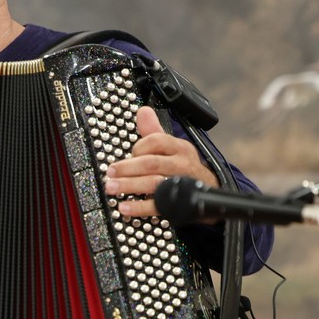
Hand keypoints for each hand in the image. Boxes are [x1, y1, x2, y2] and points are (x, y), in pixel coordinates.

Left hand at [104, 106, 218, 218]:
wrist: (209, 191)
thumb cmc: (183, 168)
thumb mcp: (172, 147)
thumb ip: (154, 131)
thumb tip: (143, 111)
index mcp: (179, 148)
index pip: (156, 141)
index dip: (138, 147)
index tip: (127, 155)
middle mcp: (182, 164)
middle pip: (152, 163)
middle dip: (127, 168)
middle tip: (110, 173)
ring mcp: (181, 184)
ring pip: (154, 183)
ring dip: (130, 185)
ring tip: (112, 188)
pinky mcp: (179, 204)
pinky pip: (158, 205)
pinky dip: (139, 207)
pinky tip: (125, 207)